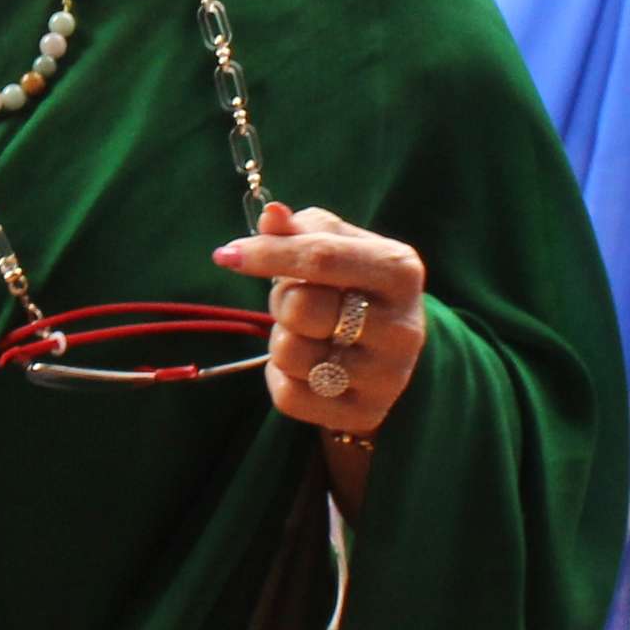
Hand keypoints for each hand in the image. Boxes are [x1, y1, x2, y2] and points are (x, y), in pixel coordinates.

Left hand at [217, 202, 427, 440]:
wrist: (390, 353)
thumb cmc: (355, 286)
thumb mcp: (339, 246)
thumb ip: (302, 228)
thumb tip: (271, 215)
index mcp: (399, 271)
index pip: (322, 257)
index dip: (267, 253)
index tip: (227, 255)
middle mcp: (402, 327)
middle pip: (301, 307)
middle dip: (280, 300)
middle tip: (294, 300)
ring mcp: (387, 377)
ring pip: (290, 354)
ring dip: (280, 340)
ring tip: (306, 334)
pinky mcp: (364, 414)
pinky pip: (288, 396)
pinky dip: (280, 378)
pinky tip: (304, 368)